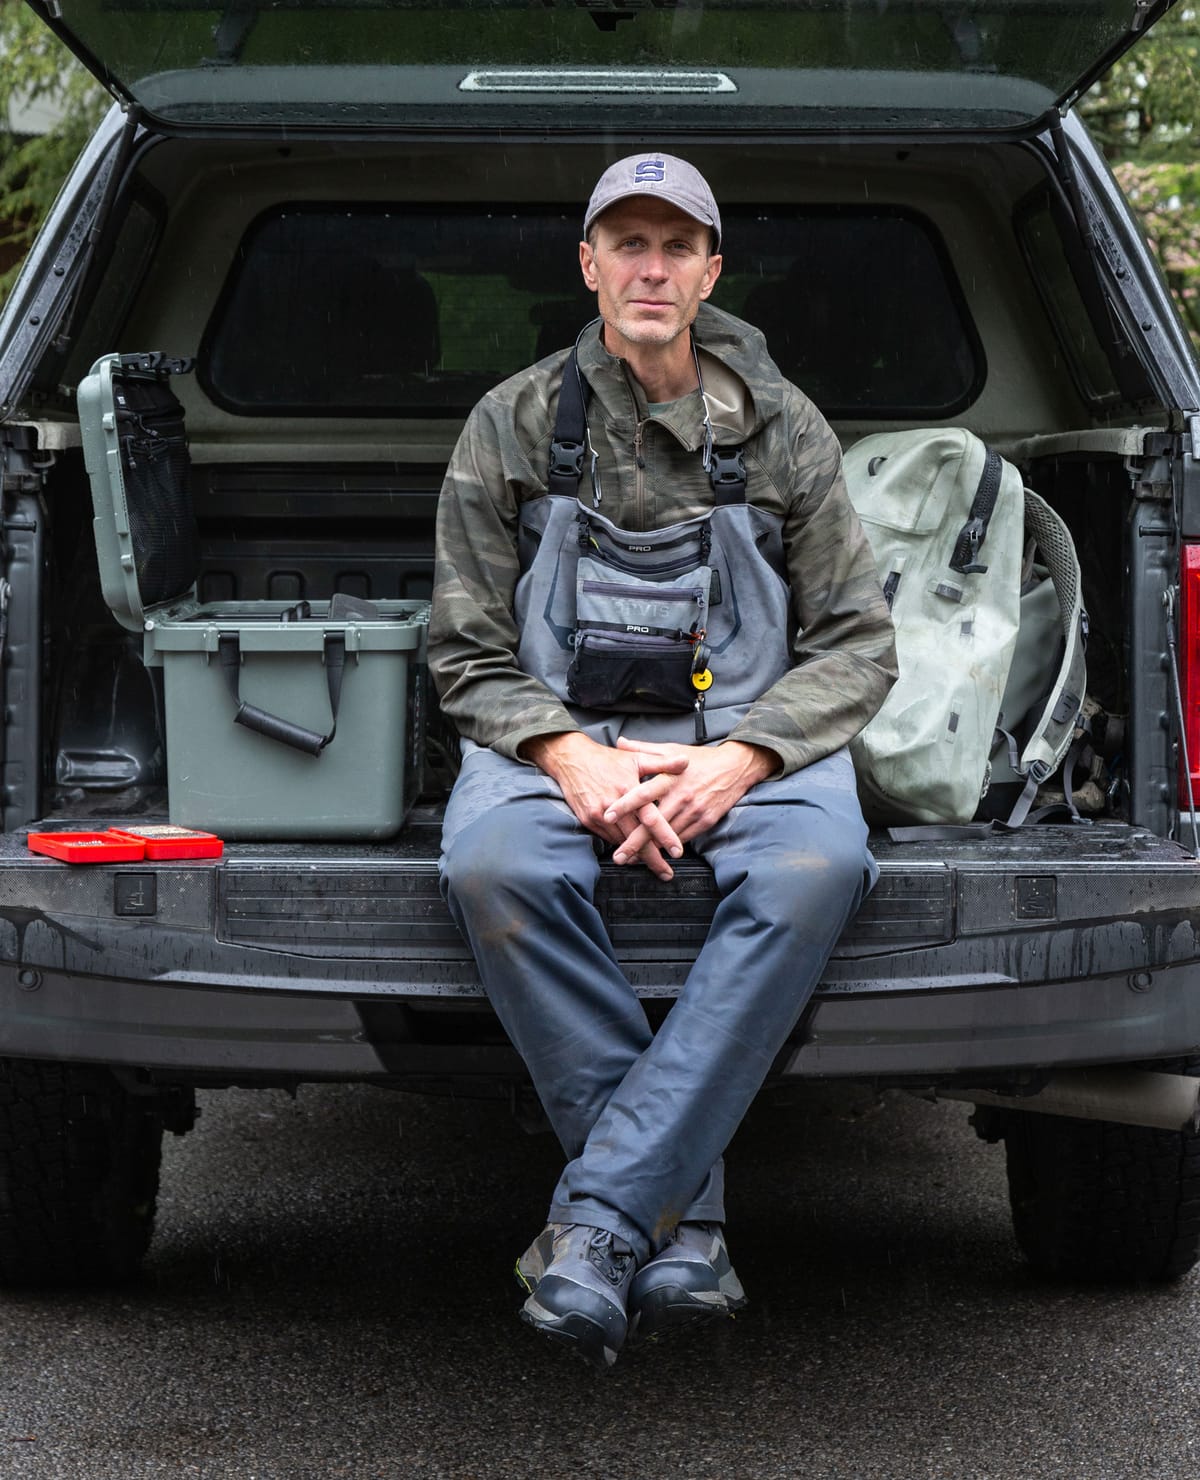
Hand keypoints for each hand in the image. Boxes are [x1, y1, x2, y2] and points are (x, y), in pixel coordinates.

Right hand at [520, 732, 688, 879]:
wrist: (572, 759)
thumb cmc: (606, 759)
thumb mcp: (636, 758)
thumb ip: (663, 763)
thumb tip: (686, 762)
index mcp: (629, 790)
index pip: (651, 818)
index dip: (665, 836)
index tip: (678, 852)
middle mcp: (614, 806)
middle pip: (636, 838)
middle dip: (652, 858)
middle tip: (666, 873)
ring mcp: (599, 815)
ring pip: (621, 841)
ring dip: (636, 855)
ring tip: (652, 864)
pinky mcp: (588, 820)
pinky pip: (608, 838)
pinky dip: (620, 845)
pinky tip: (631, 851)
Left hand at [603, 737, 777, 856]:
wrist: (735, 767)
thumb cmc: (699, 760)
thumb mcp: (672, 750)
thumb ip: (643, 749)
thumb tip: (620, 742)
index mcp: (669, 777)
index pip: (642, 794)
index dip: (624, 806)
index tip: (607, 816)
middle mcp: (680, 796)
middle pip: (653, 824)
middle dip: (634, 842)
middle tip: (618, 857)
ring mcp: (694, 811)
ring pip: (668, 836)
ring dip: (650, 850)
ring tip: (633, 860)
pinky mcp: (705, 821)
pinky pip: (683, 838)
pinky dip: (669, 847)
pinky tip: (657, 854)